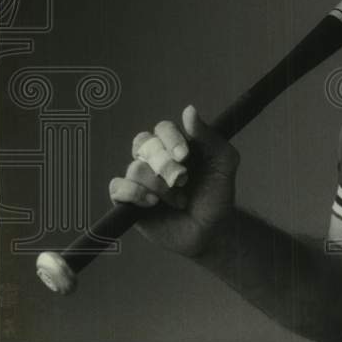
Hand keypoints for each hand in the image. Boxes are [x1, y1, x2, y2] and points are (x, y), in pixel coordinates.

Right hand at [108, 105, 239, 256]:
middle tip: (182, 180)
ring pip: (135, 167)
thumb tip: (188, 110)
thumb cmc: (217, 194)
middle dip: (165, 163)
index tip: (185, 155)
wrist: (211, 230)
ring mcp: (140, 179)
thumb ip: (209, 136)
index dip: (171, 138)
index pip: (163, 128)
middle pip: (144, 143)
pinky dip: (134, 193)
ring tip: (178, 201)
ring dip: (159, 186)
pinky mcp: (128, 201)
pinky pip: (117, 187)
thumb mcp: (224, 163)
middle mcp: (155, 158)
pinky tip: (152, 203)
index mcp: (176, 145)